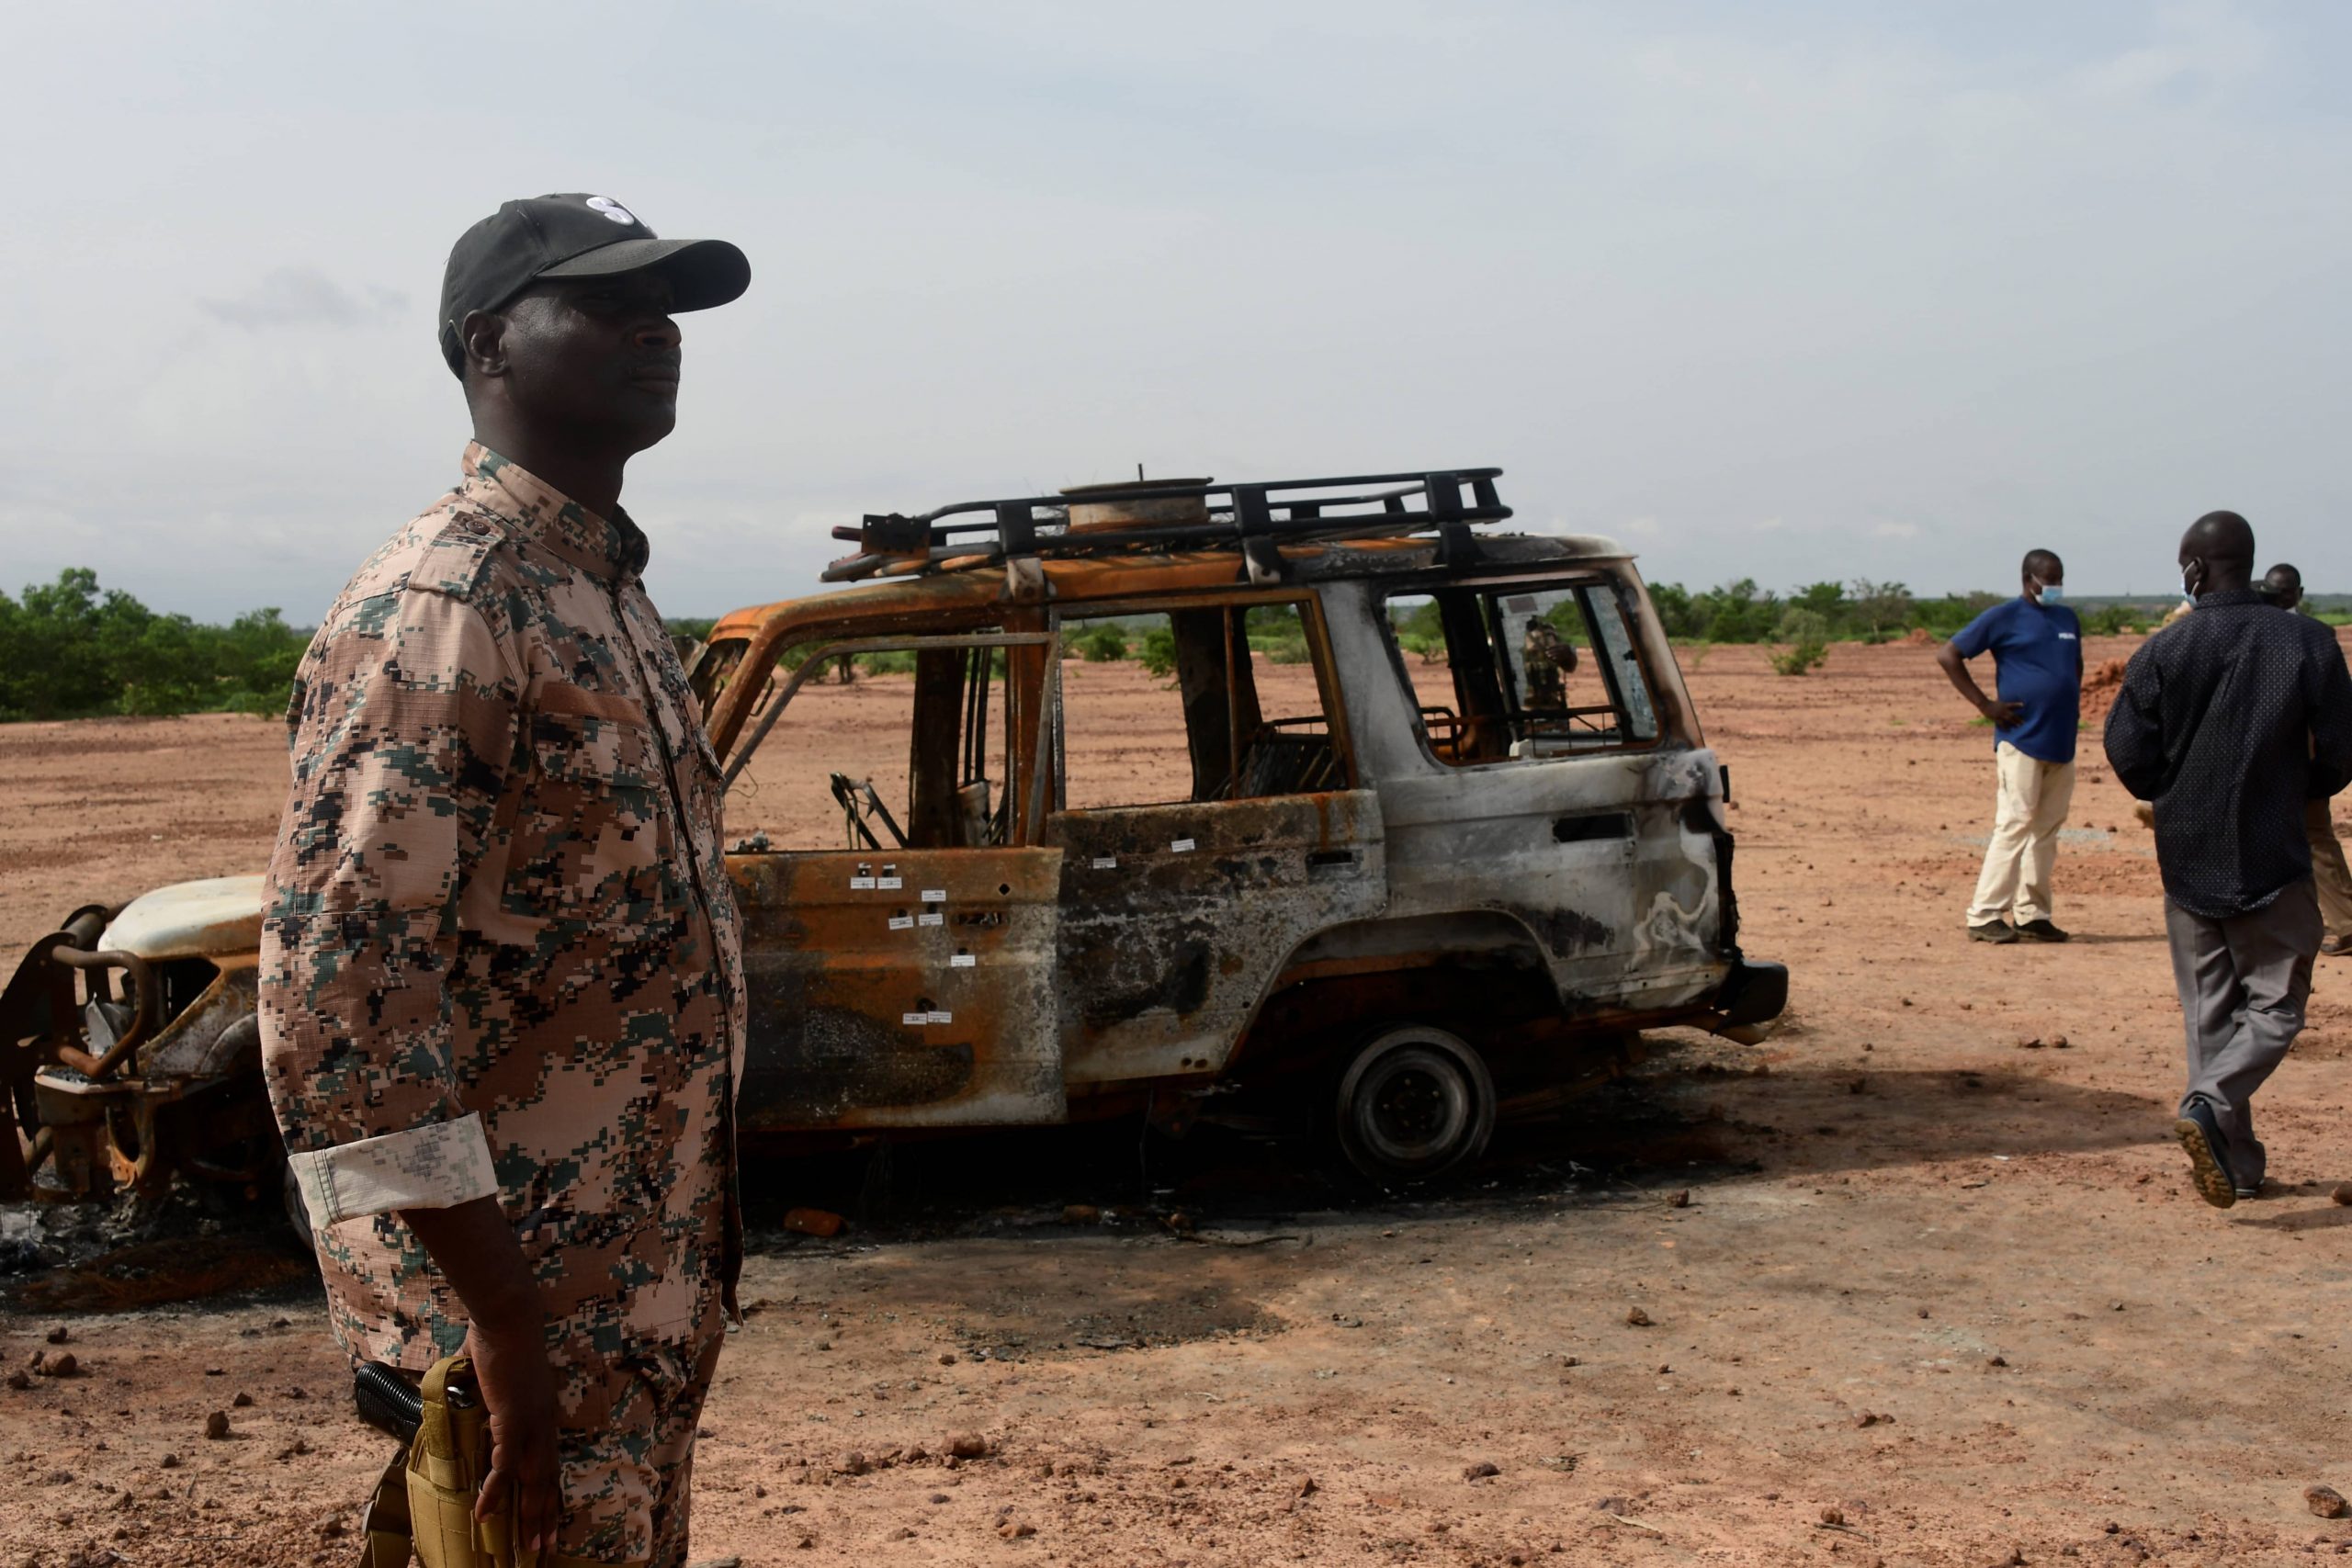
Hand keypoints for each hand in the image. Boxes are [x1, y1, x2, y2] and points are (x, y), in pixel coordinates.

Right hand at [463, 1320, 561, 1553]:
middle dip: (546, 1517)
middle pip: (548, 1478)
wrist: (507, 1316)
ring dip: (529, 1516)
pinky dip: (495, 1491)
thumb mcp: (491, 1373)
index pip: (550, 1461)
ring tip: (527, 1548)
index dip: (549, 1492)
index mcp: (542, 1413)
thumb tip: (461, 1380)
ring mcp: (532, 1422)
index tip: (550, 1520)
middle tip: (544, 1549)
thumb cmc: (498, 1336)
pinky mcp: (513, 1419)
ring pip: (534, 1479)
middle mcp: (544, 1422)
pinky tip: (484, 1515)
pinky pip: (504, 1465)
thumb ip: (481, 1386)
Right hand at [1984, 700, 2024, 727]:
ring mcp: (2000, 714)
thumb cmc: (1992, 704)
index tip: (2023, 705)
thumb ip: (2005, 706)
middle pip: (2012, 714)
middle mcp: (2003, 710)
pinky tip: (2008, 730)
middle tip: (2023, 723)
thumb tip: (2010, 708)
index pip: (2012, 705)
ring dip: (2013, 723)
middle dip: (2018, 718)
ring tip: (2018, 726)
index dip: (2018, 705)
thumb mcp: (2000, 703)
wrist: (1984, 705)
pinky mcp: (1996, 718)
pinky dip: (2005, 727)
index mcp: (2004, 705)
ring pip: (2008, 719)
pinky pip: (2002, 723)